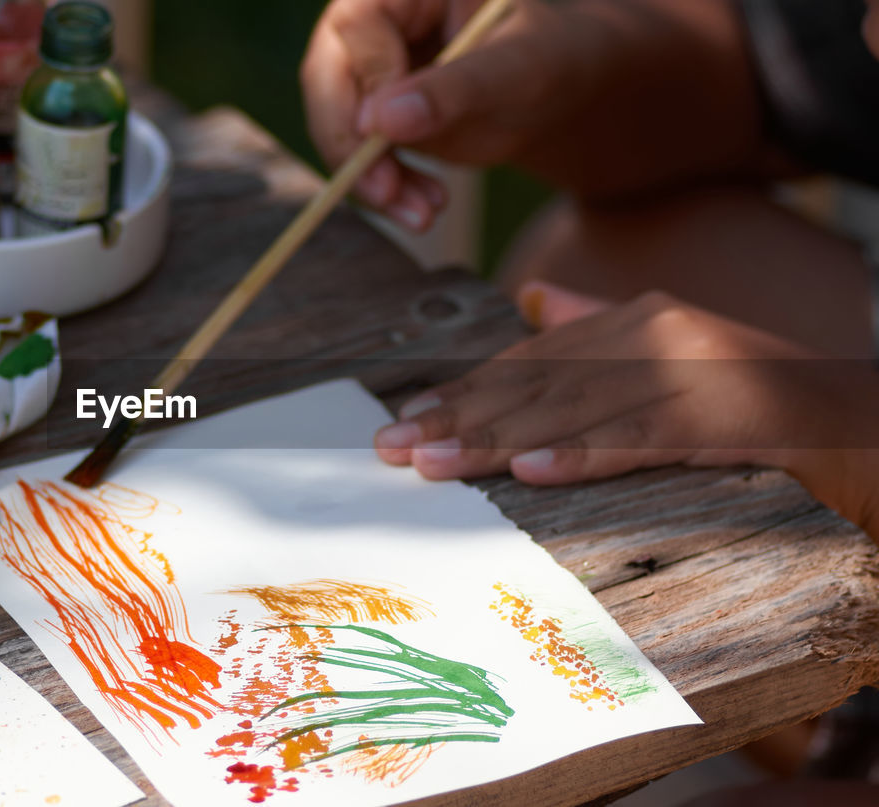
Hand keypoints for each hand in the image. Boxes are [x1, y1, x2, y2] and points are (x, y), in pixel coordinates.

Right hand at [301, 0, 765, 219]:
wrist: (566, 92)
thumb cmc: (558, 58)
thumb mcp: (521, 70)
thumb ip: (457, 88)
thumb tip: (382, 120)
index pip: (358, 25)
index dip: (365, 80)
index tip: (380, 133)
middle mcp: (377, 18)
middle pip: (328, 77)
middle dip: (351, 143)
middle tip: (382, 194)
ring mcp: (370, 68)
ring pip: (337, 122)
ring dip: (368, 178)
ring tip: (421, 216)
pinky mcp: (375, 113)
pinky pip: (358, 154)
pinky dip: (384, 189)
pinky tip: (423, 209)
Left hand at [374, 282, 878, 538]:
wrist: (861, 417)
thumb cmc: (758, 394)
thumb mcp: (676, 348)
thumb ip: (602, 321)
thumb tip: (532, 298)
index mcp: (637, 316)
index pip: (531, 359)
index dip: (466, 389)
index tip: (408, 419)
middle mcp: (655, 332)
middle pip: (536, 385)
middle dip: (458, 418)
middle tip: (392, 449)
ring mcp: (690, 373)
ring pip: (572, 413)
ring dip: (496, 440)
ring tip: (433, 464)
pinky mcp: (723, 418)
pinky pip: (640, 439)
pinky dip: (584, 455)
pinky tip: (532, 472)